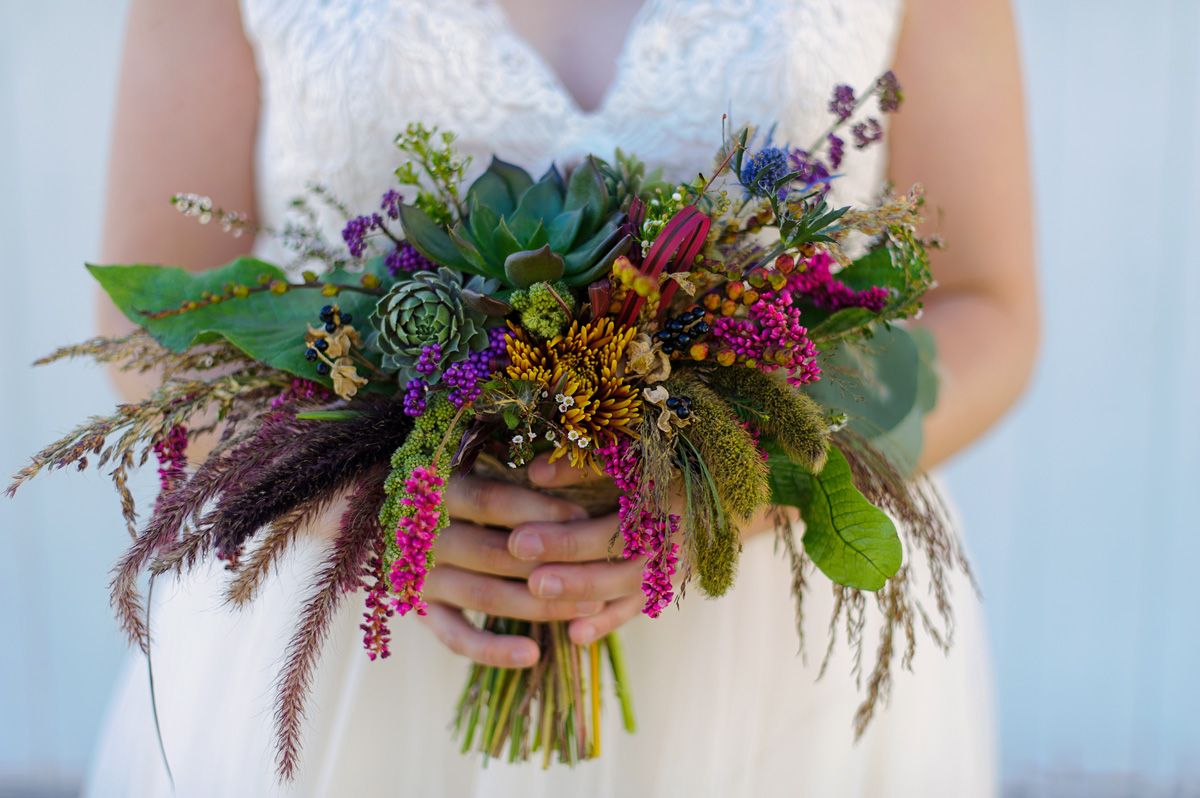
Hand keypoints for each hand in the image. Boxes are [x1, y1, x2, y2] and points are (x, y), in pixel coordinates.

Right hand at [419, 473, 604, 668]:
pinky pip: (457, 637)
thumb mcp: (477, 469)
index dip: (538, 510)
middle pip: (492, 552)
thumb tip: (578, 494)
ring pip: (483, 595)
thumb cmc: (462, 490)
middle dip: (551, 563)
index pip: (488, 500)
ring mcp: (420, 577)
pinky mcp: (422, 611)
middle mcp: (422, 536)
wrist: (399, 519)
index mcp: (435, 491)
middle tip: (600, 571)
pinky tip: (532, 655)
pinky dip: (494, 650)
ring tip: (589, 607)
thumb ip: (515, 473)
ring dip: (538, 605)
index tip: (582, 518)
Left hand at [516, 453, 786, 645]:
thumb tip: (534, 473)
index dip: (566, 537)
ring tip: (538, 597)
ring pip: (627, 590)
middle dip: (572, 575)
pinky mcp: (669, 584)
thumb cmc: (671, 461)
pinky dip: (608, 623)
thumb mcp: (635, 453)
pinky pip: (638, 608)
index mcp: (664, 502)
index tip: (519, 540)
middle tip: (528, 578)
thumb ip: (585, 463)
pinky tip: (574, 637)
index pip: (610, 528)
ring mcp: (672, 567)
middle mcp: (672, 540)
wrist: (730, 490)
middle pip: (619, 566)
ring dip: (584, 598)